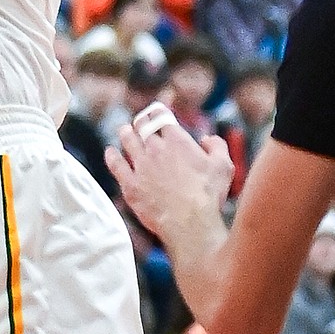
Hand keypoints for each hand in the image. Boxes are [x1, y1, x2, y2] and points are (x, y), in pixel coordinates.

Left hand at [105, 120, 232, 242]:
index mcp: (176, 140)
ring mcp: (140, 165)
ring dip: (126, 132)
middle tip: (141, 122)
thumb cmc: (208, 196)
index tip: (157, 111)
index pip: (161, 115)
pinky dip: (112, 155)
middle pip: (142, 125)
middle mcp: (155, 148)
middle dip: (142, 121)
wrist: (189, 223)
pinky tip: (111, 152)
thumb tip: (207, 139)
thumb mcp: (224, 166)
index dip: (158, 110)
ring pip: (127, 139)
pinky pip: (115, 164)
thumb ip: (217, 146)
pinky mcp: (130, 184)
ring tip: (125, 131)